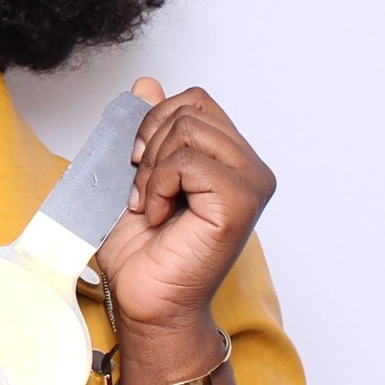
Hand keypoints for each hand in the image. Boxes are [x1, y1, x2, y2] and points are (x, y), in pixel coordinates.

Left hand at [94, 78, 275, 354]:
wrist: (145, 301)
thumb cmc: (142, 251)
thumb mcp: (133, 174)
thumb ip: (144, 128)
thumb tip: (148, 83)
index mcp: (230, 158)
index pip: (195, 100)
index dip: (154, 123)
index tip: (138, 167)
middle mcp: (250, 168)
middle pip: (191, 108)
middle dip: (150, 145)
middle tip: (144, 193)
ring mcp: (251, 185)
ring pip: (188, 131)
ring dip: (153, 169)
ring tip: (152, 206)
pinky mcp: (240, 204)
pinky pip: (188, 162)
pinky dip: (159, 186)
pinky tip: (159, 217)